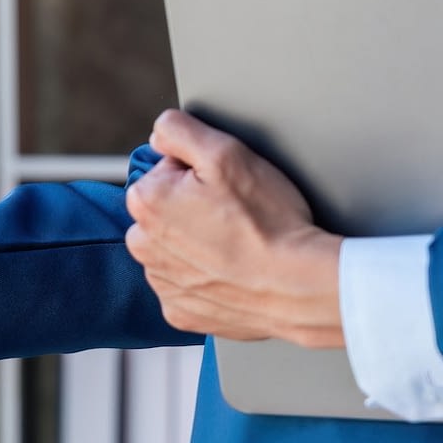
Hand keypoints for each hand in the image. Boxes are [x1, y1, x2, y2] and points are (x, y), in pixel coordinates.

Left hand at [124, 109, 344, 348]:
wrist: (300, 286)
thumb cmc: (267, 222)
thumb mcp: (226, 153)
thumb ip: (180, 130)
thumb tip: (160, 133)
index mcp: (145, 201)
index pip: (166, 171)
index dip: (200, 173)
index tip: (227, 187)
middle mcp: (142, 244)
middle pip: (167, 210)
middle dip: (194, 208)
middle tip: (237, 216)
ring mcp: (161, 282)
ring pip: (176, 249)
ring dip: (199, 244)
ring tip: (238, 245)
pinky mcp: (180, 312)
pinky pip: (188, 286)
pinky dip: (207, 279)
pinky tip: (233, 272)